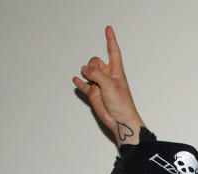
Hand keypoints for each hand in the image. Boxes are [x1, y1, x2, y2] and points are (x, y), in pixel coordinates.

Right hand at [73, 26, 144, 143]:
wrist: (120, 120)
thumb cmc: (122, 103)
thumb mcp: (110, 85)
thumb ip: (97, 74)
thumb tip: (84, 70)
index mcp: (116, 71)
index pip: (113, 51)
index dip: (111, 40)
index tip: (108, 29)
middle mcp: (107, 76)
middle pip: (95, 61)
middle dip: (92, 66)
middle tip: (96, 77)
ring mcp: (99, 84)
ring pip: (88, 71)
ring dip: (86, 74)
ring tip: (92, 83)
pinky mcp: (93, 93)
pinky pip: (84, 85)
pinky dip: (79, 82)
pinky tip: (76, 79)